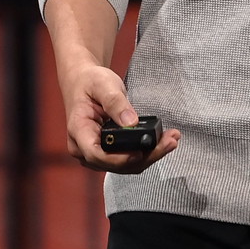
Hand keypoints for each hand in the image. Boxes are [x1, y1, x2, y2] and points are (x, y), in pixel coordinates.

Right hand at [58, 62, 181, 173]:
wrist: (84, 82)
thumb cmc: (90, 82)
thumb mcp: (103, 85)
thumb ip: (116, 103)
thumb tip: (131, 122)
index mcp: (78, 131)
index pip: (96, 154)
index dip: (119, 158)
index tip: (140, 152)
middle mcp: (83, 148)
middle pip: (115, 164)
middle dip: (145, 157)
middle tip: (169, 141)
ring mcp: (96, 153)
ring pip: (124, 165)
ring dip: (149, 156)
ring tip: (171, 139)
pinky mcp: (108, 152)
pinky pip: (128, 159)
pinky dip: (146, 152)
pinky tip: (162, 141)